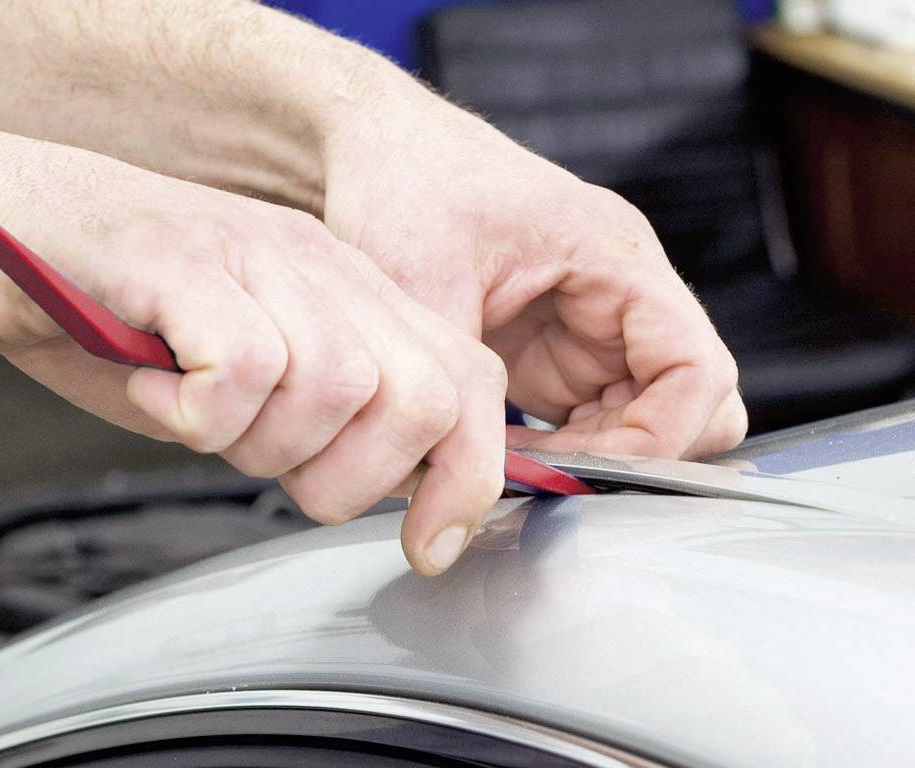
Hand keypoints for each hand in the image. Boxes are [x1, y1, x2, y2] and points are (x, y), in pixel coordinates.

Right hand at [0, 117, 506, 573]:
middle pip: (424, 395)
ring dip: (259, 442)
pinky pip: (241, 371)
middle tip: (266, 464)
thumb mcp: (240, 376)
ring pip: (338, 389)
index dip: (466, 474)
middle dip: (354, 477)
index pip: (467, 380)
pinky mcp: (181, 261)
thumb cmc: (109, 314)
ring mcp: (253, 256)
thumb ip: (318, 420)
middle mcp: (317, 266)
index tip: (428, 544)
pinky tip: (151, 389)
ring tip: (192, 413)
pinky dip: (194, 412)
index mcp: (345, 292)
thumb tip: (384, 492)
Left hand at [322, 91, 746, 458]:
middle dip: (632, 453)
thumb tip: (471, 471)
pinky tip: (499, 451)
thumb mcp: (422, 283)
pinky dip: (561, 450)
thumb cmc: (406, 183)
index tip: (583, 470)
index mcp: (615, 258)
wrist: (374, 152)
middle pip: (692, 404)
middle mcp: (619, 294)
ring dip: (593, 457)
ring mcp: (590, 326)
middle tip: (550, 475)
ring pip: (644, 419)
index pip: (697, 371)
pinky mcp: (554, 351)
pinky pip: (591, 420)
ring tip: (512, 465)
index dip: (658, 438)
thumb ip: (462, 382)